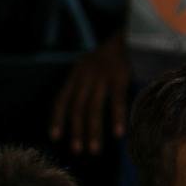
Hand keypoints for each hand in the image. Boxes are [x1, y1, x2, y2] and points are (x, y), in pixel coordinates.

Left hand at [49, 33, 130, 153]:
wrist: (130, 34)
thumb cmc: (112, 55)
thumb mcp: (90, 65)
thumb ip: (84, 83)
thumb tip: (80, 109)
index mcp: (76, 73)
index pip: (61, 99)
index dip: (57, 119)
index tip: (55, 137)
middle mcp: (85, 76)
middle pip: (77, 108)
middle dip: (76, 131)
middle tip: (77, 151)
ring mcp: (101, 76)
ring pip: (93, 108)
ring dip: (93, 131)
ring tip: (93, 150)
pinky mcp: (119, 77)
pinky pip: (116, 101)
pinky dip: (117, 118)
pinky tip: (118, 134)